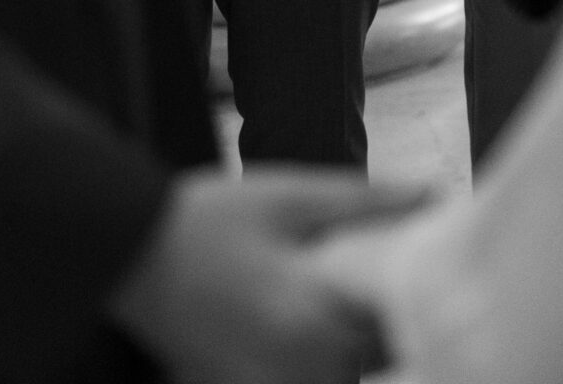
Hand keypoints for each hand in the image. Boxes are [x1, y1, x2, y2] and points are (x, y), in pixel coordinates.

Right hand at [108, 166, 421, 383]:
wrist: (130, 253)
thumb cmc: (210, 220)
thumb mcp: (291, 198)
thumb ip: (366, 202)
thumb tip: (431, 197)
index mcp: (318, 325)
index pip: (400, 328)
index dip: (420, 293)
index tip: (428, 260)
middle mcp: (302, 372)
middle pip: (378, 357)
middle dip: (389, 317)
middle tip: (393, 268)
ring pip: (346, 372)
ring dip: (355, 338)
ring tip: (338, 285)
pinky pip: (310, 377)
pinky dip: (320, 352)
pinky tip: (303, 310)